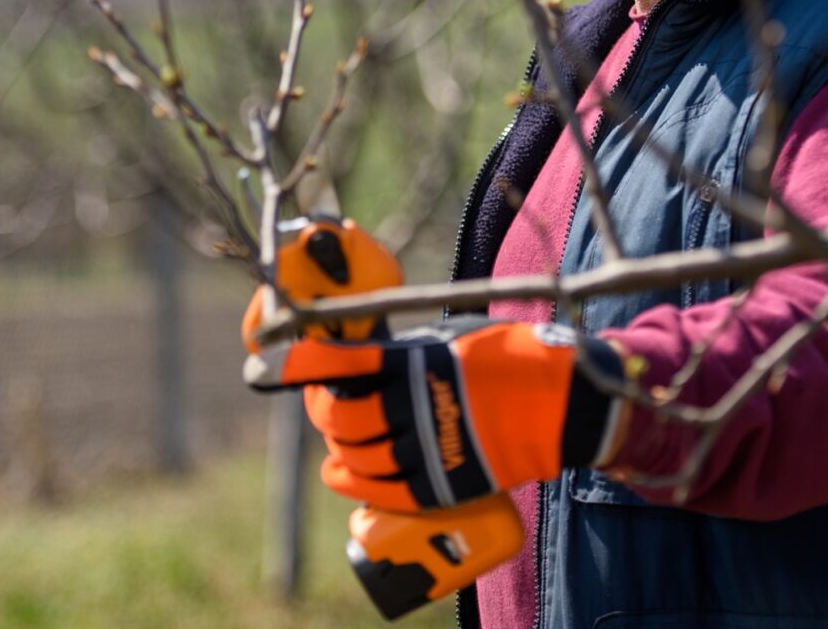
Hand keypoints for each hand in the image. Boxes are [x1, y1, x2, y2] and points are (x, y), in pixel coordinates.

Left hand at [244, 317, 621, 512]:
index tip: (273, 362)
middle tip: (328, 402)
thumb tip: (359, 351)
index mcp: (410, 360)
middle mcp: (409, 404)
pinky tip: (340, 472)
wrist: (554, 403)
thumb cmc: (502, 358)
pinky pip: (379, 490)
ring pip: (353, 455)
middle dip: (324, 409)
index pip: (338, 362)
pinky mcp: (437, 484)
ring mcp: (423, 447)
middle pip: (339, 416)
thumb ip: (402, 350)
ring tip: (338, 440)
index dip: (301, 363)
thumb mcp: (447, 338)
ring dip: (336, 446)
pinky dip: (350, 481)